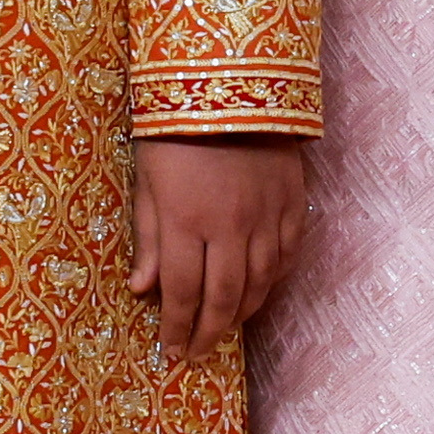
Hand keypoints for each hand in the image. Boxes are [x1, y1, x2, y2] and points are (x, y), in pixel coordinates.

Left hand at [129, 135, 310, 354]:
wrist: (231, 80)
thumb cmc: (175, 127)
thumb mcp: (148, 179)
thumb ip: (149, 237)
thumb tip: (142, 289)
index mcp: (186, 220)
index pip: (181, 292)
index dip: (176, 328)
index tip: (170, 351)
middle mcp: (229, 226)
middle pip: (223, 298)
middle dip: (208, 333)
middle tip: (197, 354)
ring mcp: (266, 216)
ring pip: (260, 283)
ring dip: (241, 313)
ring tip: (225, 328)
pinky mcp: (291, 203)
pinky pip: (287, 256)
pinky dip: (273, 281)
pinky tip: (259, 292)